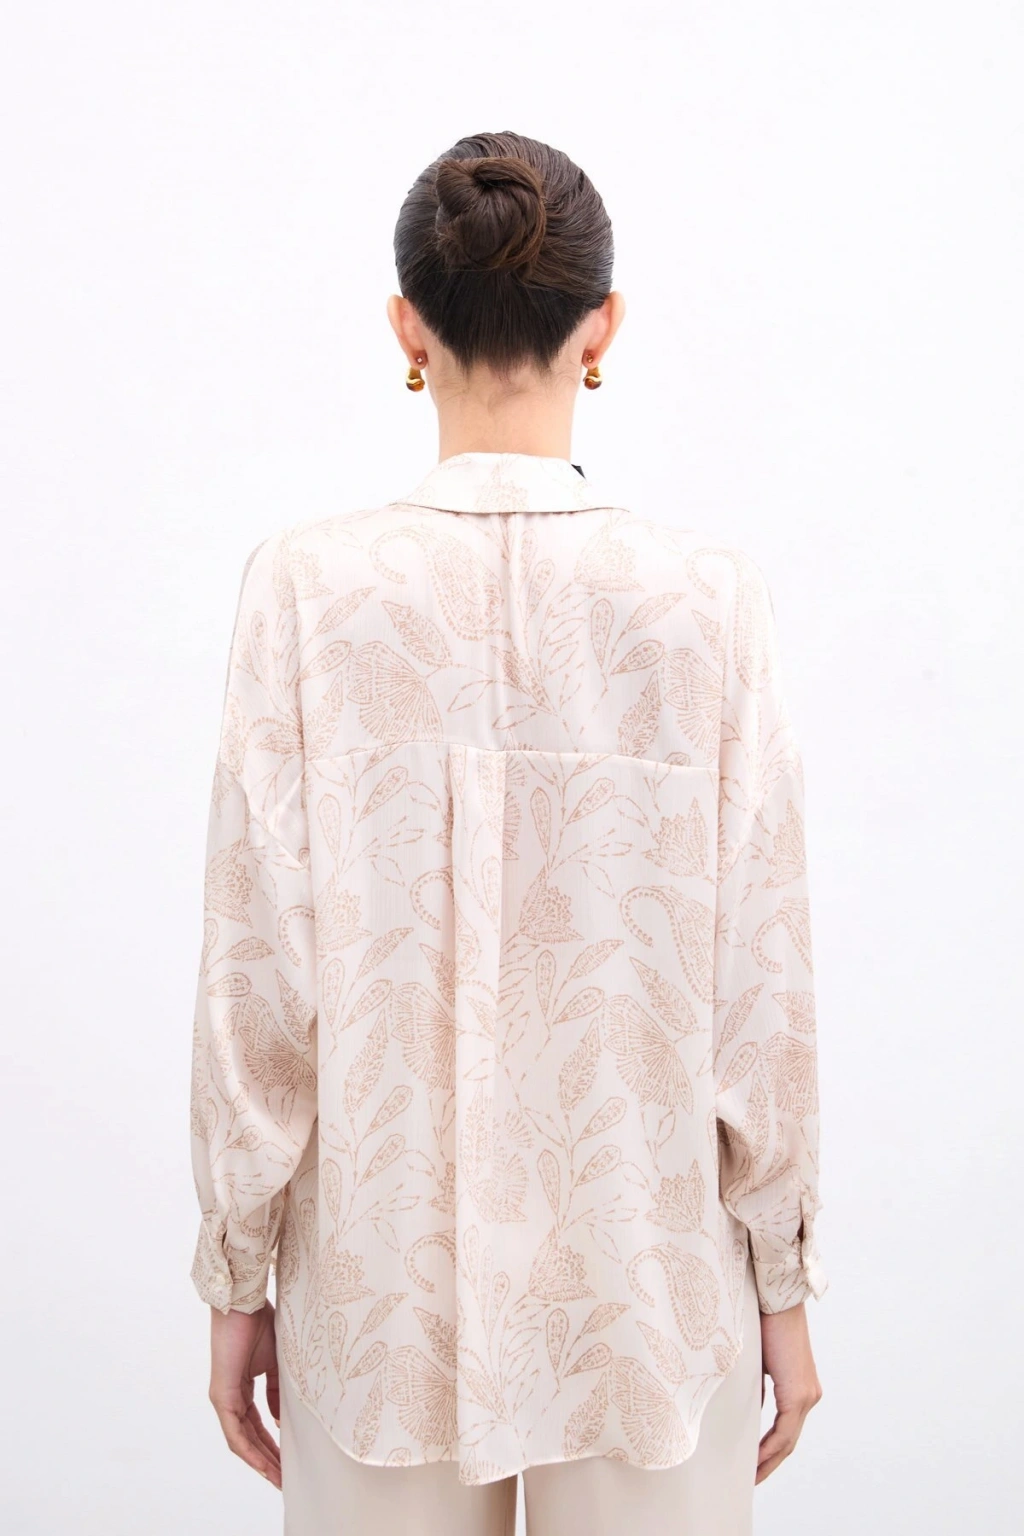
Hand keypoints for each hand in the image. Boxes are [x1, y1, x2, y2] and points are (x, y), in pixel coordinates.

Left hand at [207, 1298, 281, 1488]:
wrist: (244, 1302)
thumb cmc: (259, 1323)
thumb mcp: (276, 1362)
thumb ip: (277, 1391)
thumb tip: (281, 1418)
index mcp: (242, 1387)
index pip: (257, 1425)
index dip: (273, 1444)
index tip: (290, 1460)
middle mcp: (230, 1397)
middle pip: (250, 1438)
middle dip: (269, 1460)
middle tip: (286, 1480)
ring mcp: (224, 1398)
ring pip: (241, 1440)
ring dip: (260, 1462)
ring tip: (279, 1479)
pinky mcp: (221, 1395)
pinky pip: (234, 1433)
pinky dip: (249, 1451)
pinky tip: (262, 1465)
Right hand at [756, 1301, 821, 1483]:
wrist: (776, 1300)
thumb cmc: (765, 1322)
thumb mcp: (760, 1363)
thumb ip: (760, 1389)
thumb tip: (752, 1410)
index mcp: (800, 1387)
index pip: (786, 1430)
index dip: (770, 1451)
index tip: (753, 1463)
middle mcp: (809, 1395)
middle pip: (789, 1440)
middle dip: (770, 1462)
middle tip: (752, 1478)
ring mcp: (807, 1395)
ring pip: (788, 1439)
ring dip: (769, 1459)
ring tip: (752, 1475)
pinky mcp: (799, 1393)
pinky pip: (785, 1431)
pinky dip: (770, 1446)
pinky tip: (756, 1459)